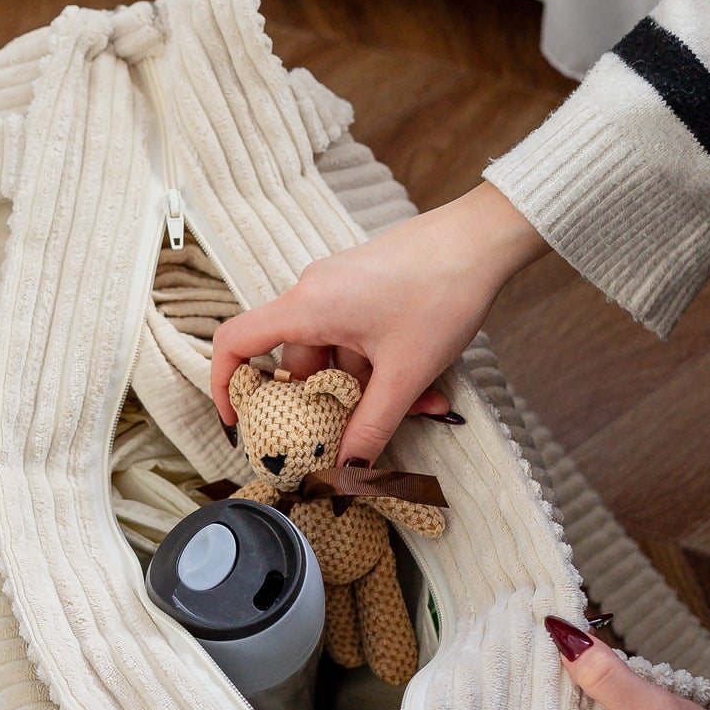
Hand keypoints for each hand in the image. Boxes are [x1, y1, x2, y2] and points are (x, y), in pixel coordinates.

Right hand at [209, 182, 548, 463]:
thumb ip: (370, 427)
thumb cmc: (441, 292)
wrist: (483, 238)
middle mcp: (314, 293)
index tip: (240, 421)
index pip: (236, 341)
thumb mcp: (404, 373)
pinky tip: (429, 388)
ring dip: (370, 388)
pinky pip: (358, 337)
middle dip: (330, 403)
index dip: (226, 384)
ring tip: (422, 407)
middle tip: (357, 435)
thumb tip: (347, 471)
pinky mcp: (365, 286)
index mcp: (306, 307)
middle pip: (297, 362)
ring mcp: (341, 288)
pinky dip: (384, 366)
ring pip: (337, 354)